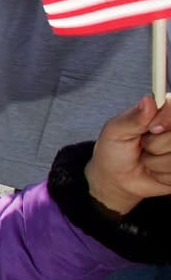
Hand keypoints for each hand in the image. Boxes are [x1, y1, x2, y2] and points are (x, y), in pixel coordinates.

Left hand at [85, 95, 170, 214]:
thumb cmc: (114, 150)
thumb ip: (133, 117)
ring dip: (155, 162)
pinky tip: (154, 171)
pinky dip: (161, 174)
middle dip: (156, 144)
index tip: (152, 128)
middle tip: (142, 146)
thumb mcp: (116, 131)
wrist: (115, 179)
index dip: (166, 119)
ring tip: (146, 158)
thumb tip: (148, 101)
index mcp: (160, 113)